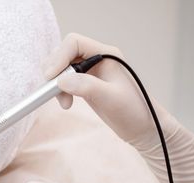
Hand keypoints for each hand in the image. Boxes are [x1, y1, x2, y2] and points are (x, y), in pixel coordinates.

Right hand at [45, 33, 193, 182]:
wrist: (142, 127)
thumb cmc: (134, 111)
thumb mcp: (111, 99)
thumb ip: (87, 87)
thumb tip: (61, 80)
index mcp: (106, 54)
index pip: (73, 43)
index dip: (59, 57)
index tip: (51, 78)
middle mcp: (96, 58)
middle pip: (63, 53)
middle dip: (55, 72)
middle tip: (56, 92)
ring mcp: (90, 71)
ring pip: (61, 67)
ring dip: (55, 83)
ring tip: (64, 102)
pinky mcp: (85, 83)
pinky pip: (63, 80)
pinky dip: (59, 90)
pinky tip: (66, 103)